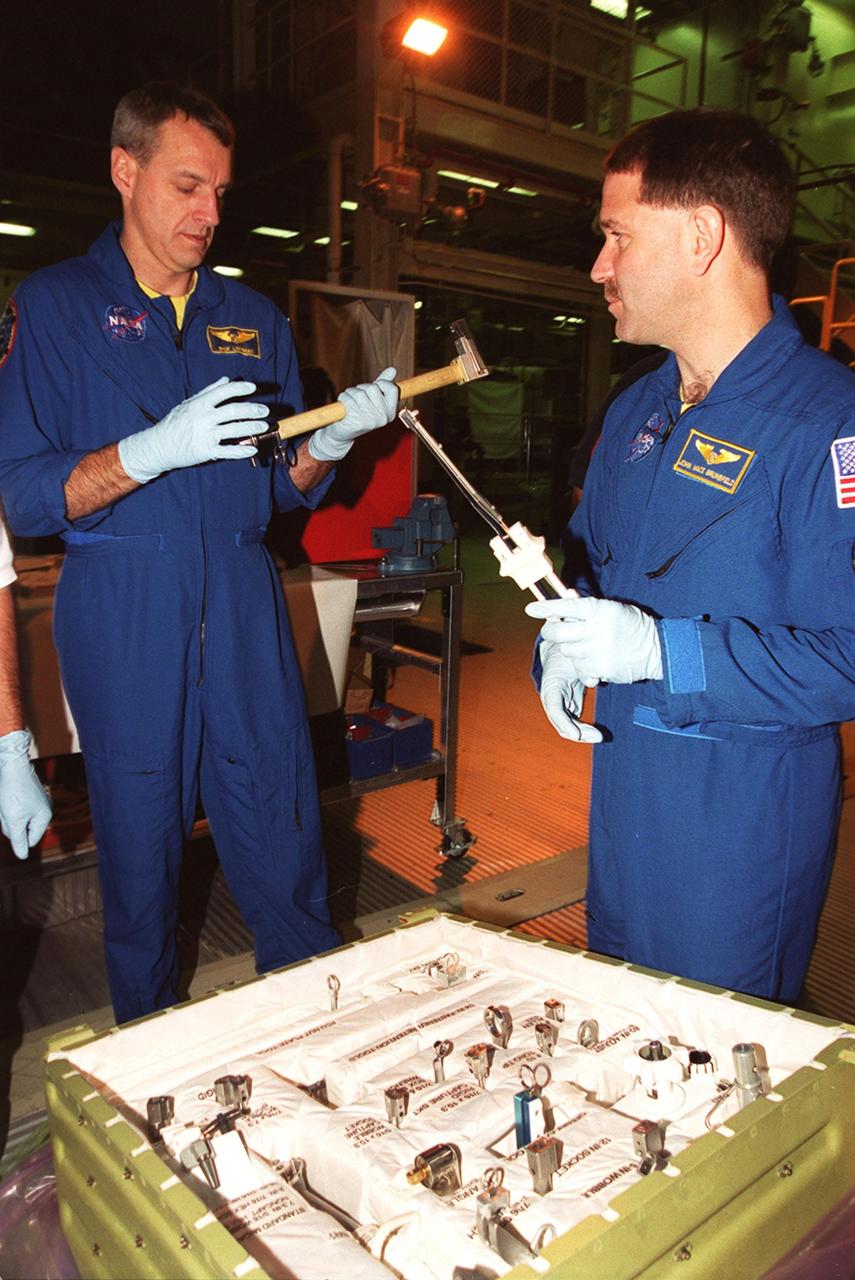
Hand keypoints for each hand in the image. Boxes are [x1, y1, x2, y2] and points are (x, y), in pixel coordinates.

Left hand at [0, 730, 51, 859]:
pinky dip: (6, 805)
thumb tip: (22, 856)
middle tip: (7, 808)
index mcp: (44, 817)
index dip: (16, 835)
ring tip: (4, 801)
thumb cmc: (13, 791)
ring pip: (15, 818)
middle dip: (10, 822)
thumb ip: (18, 839)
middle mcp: (42, 810)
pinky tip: (5, 796)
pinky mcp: (25, 794)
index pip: (29, 840)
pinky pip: (13, 807)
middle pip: (21, 829)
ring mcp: (34, 801)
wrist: (10, 763)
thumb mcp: (13, 819)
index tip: (11, 819)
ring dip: (6, 814)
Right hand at [118, 378, 266, 482]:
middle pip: (233, 411)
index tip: (253, 388)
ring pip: (234, 430)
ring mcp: (205, 435)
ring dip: (252, 427)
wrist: (158, 446)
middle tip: (265, 410)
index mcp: (200, 404)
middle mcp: (203, 418)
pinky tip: (253, 449)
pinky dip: (242, 451)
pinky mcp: (206, 452)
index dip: (240, 389)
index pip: (223, 392)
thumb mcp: (188, 403)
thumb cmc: (174, 423)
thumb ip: (208, 391)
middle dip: (252, 410)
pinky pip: (228, 451)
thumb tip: (226, 379)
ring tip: (264, 426)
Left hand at [308, 367, 398, 461]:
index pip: (392, 388)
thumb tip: (392, 369)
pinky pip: (348, 400)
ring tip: (348, 403)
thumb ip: (383, 384)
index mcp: (391, 412)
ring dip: (349, 393)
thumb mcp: (372, 398)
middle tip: (355, 398)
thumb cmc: (357, 413)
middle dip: (360, 388)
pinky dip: (343, 399)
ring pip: (358, 393)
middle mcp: (384, 417)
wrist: (341, 434)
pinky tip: (343, 406)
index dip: (380, 383)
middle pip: (372, 388)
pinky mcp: (358, 422)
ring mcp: (372, 421)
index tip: (371, 390)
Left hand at [526, 596, 661, 685]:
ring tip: (588, 647)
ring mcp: (597, 650)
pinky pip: (579, 668)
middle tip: (553, 632)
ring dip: (572, 650)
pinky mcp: (599, 668)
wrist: (657, 650)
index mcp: (599, 609)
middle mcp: (596, 629)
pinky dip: (583, 666)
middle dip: (550, 632)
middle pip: (557, 632)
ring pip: (566, 652)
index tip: (530, 609)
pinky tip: (596, 660)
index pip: (565, 606)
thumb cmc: (633, 626)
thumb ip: (588, 605)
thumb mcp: (613, 608)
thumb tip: (568, 593)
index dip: (545, 608)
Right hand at [538, 642, 602, 742]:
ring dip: (583, 734)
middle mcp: (551, 700)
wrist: (561, 654)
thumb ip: (583, 672)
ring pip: (568, 727)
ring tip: (599, 736)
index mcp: (550, 687)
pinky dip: (585, 730)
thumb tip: (593, 682)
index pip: (554, 709)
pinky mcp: (567, 708)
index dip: (564, 723)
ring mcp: (559, 707)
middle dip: (578, 733)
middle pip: (561, 723)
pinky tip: (596, 734)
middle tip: (597, 736)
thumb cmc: (568, 656)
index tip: (576, 735)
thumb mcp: (575, 661)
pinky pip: (575, 724)